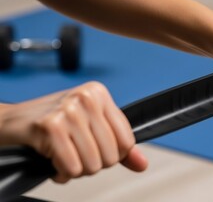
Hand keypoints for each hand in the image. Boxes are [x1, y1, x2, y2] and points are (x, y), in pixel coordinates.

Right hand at [0, 82, 147, 182]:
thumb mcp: (89, 128)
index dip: (112, 155)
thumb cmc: (51, 124)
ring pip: (92, 164)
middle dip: (92, 164)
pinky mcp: (50, 125)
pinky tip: (52, 161)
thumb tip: (142, 164)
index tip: (95, 150)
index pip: (127, 141)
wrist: (9, 122)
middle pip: (110, 156)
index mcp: (99, 94)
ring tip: (63, 157)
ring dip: (76, 170)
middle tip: (74, 154)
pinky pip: (71, 167)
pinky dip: (62, 173)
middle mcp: (86, 97)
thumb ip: (118, 147)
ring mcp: (69, 109)